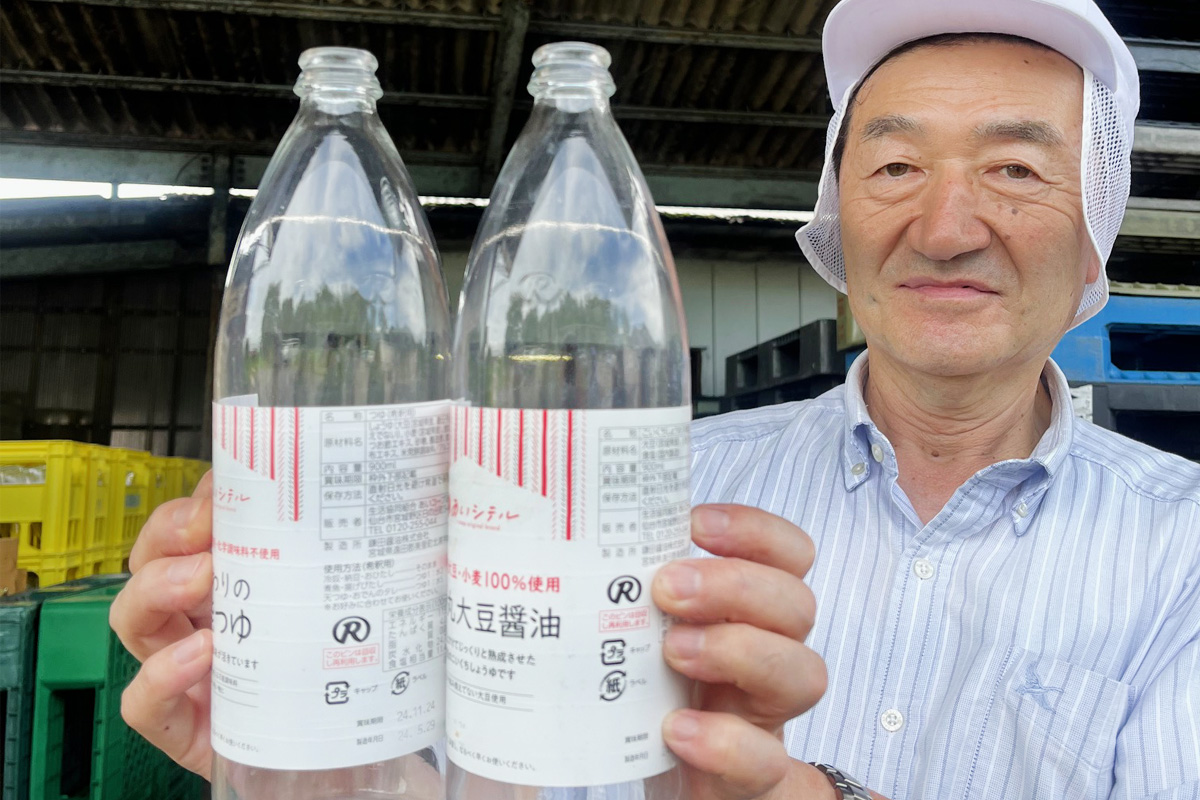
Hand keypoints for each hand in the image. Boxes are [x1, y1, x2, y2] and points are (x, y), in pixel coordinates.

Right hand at [110, 472, 442, 799]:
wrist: (360, 765)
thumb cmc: (357, 682)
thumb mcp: (357, 608)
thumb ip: (354, 560)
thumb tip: (388, 492)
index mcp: (239, 585)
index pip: (194, 529)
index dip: (200, 502)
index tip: (229, 486)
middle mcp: (203, 622)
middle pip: (151, 563)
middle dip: (170, 534)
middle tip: (208, 528)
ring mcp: (186, 674)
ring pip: (134, 620)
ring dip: (158, 588)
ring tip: (202, 579)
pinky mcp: (186, 730)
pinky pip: (142, 703)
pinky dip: (161, 674)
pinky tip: (201, 655)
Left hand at [653, 504, 838, 799]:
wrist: (662, 781)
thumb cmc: (647, 699)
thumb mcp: (640, 634)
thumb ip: (627, 593)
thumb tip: (562, 542)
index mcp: (746, 613)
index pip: (788, 555)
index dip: (756, 531)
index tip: (695, 522)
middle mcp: (767, 658)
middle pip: (797, 604)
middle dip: (736, 583)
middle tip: (668, 586)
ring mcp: (765, 720)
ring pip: (805, 674)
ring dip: (742, 649)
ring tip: (674, 650)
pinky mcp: (753, 781)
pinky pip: (768, 764)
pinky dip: (727, 742)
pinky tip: (678, 728)